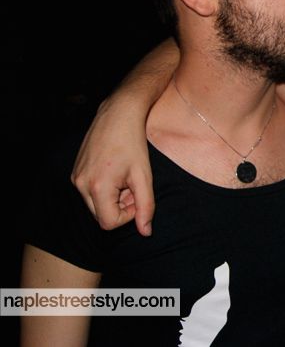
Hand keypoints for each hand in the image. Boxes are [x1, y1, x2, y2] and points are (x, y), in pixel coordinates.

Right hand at [71, 97, 154, 235]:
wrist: (118, 115)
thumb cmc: (133, 144)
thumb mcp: (144, 176)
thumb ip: (146, 206)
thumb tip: (146, 232)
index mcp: (97, 187)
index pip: (109, 223)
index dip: (128, 215)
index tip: (138, 196)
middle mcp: (80, 184)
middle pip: (101, 215)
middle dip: (120, 206)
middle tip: (133, 185)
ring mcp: (75, 178)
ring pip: (96, 204)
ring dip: (113, 197)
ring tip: (125, 176)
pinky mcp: (75, 172)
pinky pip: (90, 192)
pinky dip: (105, 188)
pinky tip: (115, 171)